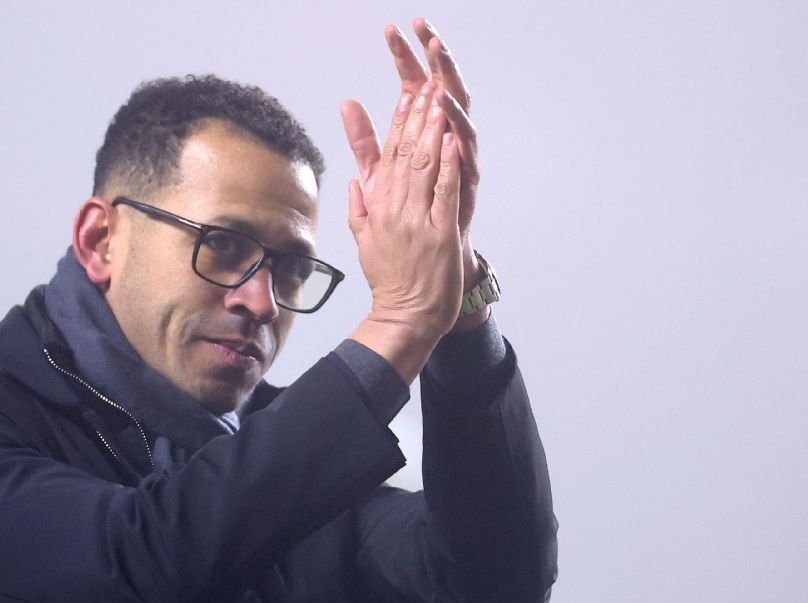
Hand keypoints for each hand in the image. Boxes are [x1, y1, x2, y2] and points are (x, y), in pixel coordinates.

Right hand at [341, 43, 466, 343]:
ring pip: (423, 166)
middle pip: (405, 153)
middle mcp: (395, 208)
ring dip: (432, 129)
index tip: (407, 94)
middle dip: (417, 115)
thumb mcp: (363, 237)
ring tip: (439, 99)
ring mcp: (417, 220)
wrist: (404, 314)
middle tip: (426, 82)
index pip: (386, 156)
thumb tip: (355, 179)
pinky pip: (443, 194)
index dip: (397, 122)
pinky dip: (448, 167)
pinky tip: (453, 141)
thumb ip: (359, 205)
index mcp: (378, 206)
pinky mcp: (439, 234)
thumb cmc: (388, 278)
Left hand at [386, 18, 480, 240]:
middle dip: (434, 59)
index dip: (403, 58)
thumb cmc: (409, 211)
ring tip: (441, 65)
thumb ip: (365, 139)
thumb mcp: (379, 174)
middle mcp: (444, 135)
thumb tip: (347, 103)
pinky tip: (451, 112)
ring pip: (459, 111)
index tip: (392, 30)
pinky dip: (460, 130)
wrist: (427, 254)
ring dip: (451, 86)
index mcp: (421, 130)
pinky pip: (467, 148)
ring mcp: (460, 153)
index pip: (411, 84)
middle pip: (440, 87)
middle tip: (428, 32)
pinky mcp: (469, 176)